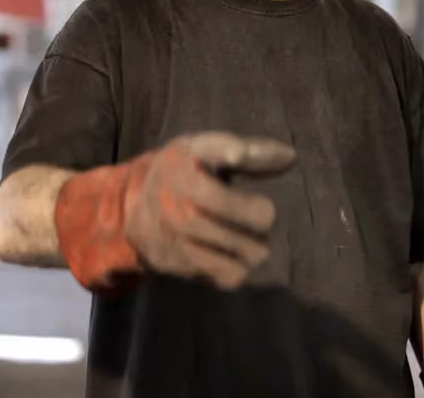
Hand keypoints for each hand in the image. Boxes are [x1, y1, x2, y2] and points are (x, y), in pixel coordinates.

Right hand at [122, 132, 295, 289]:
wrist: (133, 208)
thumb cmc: (185, 172)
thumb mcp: (208, 150)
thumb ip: (251, 151)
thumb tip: (291, 157)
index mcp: (188, 156)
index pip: (209, 149)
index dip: (227, 150)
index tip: (238, 154)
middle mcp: (178, 191)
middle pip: (238, 210)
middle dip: (262, 216)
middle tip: (262, 216)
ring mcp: (174, 228)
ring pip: (241, 248)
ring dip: (256, 247)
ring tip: (253, 241)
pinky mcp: (176, 259)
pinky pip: (228, 273)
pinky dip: (239, 268)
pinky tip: (233, 257)